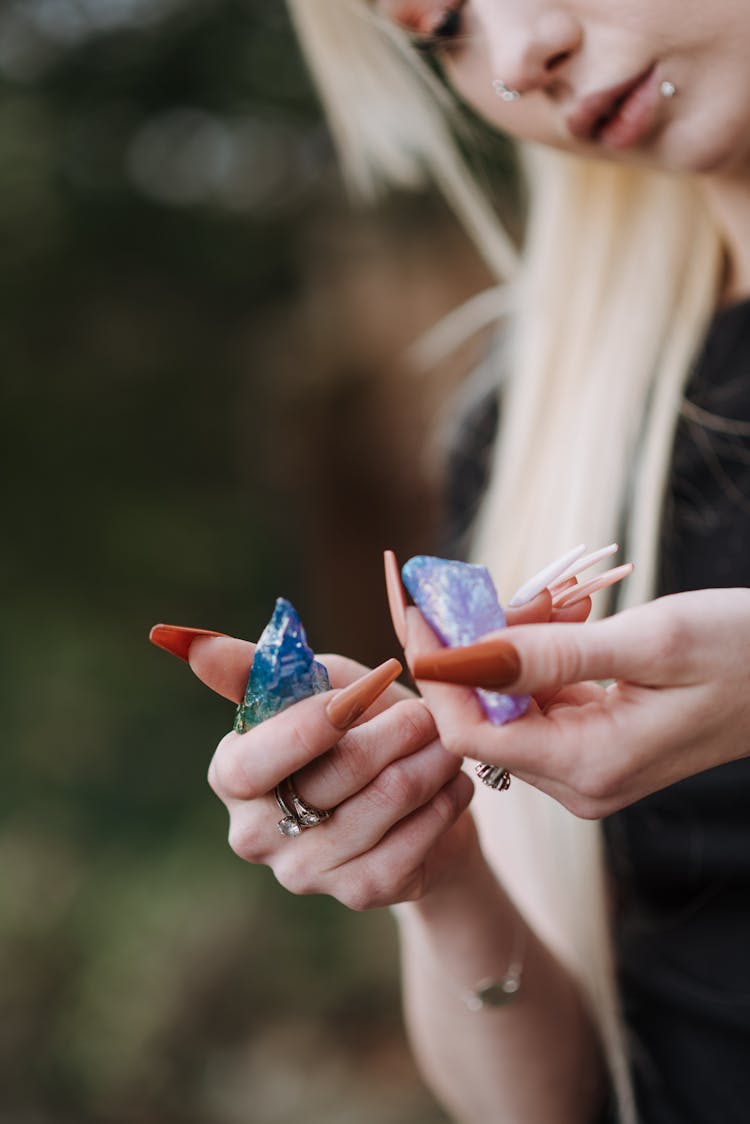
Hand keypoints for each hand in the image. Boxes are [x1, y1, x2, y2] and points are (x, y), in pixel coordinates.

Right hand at [187, 636, 476, 908]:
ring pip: (384, 804)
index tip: (353, 698)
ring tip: (448, 741)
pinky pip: (411, 844)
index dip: (305, 729)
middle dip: (394, 733)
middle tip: (429, 712)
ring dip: (430, 763)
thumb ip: (259, 667)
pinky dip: (442, 803)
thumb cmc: (356, 728)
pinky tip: (452, 784)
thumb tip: (194, 644)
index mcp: (233, 774)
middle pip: (334, 778)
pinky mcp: (357, 893)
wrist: (414, 798)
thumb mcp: (315, 685)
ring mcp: (304, 871)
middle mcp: (256, 832)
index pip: (252, 762)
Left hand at [406, 588, 749, 816]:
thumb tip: (461, 653)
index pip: (469, 731)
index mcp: (589, 765)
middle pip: (482, 719)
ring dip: (500, 648)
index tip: (416, 605)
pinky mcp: (594, 748)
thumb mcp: (650, 642)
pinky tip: (555, 618)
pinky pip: (536, 703)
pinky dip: (530, 658)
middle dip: (465, 650)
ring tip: (528, 597)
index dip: (435, 669)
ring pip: (506, 706)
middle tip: (464, 586)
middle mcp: (579, 782)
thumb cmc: (744, 651)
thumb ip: (550, 654)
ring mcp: (586, 769)